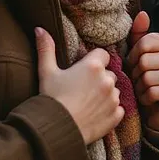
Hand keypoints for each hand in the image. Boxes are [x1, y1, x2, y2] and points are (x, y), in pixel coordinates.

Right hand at [35, 27, 122, 144]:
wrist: (56, 130)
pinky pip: (118, 109)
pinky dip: (110, 111)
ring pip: (114, 91)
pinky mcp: (116, 116)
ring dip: (106, 95)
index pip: (103, 54)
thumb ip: (46, 48)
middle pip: (109, 73)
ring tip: (88, 103)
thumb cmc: (52, 99)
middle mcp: (107, 80)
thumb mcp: (46, 72)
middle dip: (100, 79)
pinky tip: (95, 114)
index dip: (94, 61)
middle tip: (84, 88)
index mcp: (93, 66)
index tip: (84, 70)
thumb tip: (39, 28)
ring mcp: (113, 98)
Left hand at [127, 12, 158, 132]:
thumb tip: (143, 14)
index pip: (144, 43)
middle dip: (135, 74)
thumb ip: (138, 34)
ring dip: (140, 88)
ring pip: (148, 78)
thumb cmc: (144, 77)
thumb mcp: (138, 55)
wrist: (155, 108)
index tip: (133, 64)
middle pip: (144, 61)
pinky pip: (154, 92)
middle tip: (137, 80)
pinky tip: (148, 99)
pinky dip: (146, 98)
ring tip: (142, 89)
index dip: (132, 56)